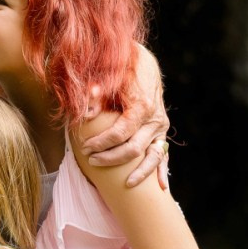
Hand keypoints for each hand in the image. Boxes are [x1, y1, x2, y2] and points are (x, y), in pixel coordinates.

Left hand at [81, 44, 168, 188]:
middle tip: (91, 160)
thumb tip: (86, 114)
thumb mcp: (107, 77)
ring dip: (139, 172)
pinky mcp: (161, 132)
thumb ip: (96, 95)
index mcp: (142, 106)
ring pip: (152, 157)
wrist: (141, 61)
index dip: (101, 142)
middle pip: (134, 148)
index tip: (84, 146)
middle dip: (111, 158)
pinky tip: (162, 188)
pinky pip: (163, 155)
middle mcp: (155, 119)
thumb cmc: (120, 68)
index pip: (120, 133)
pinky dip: (162, 171)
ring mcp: (160, 127)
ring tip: (125, 184)